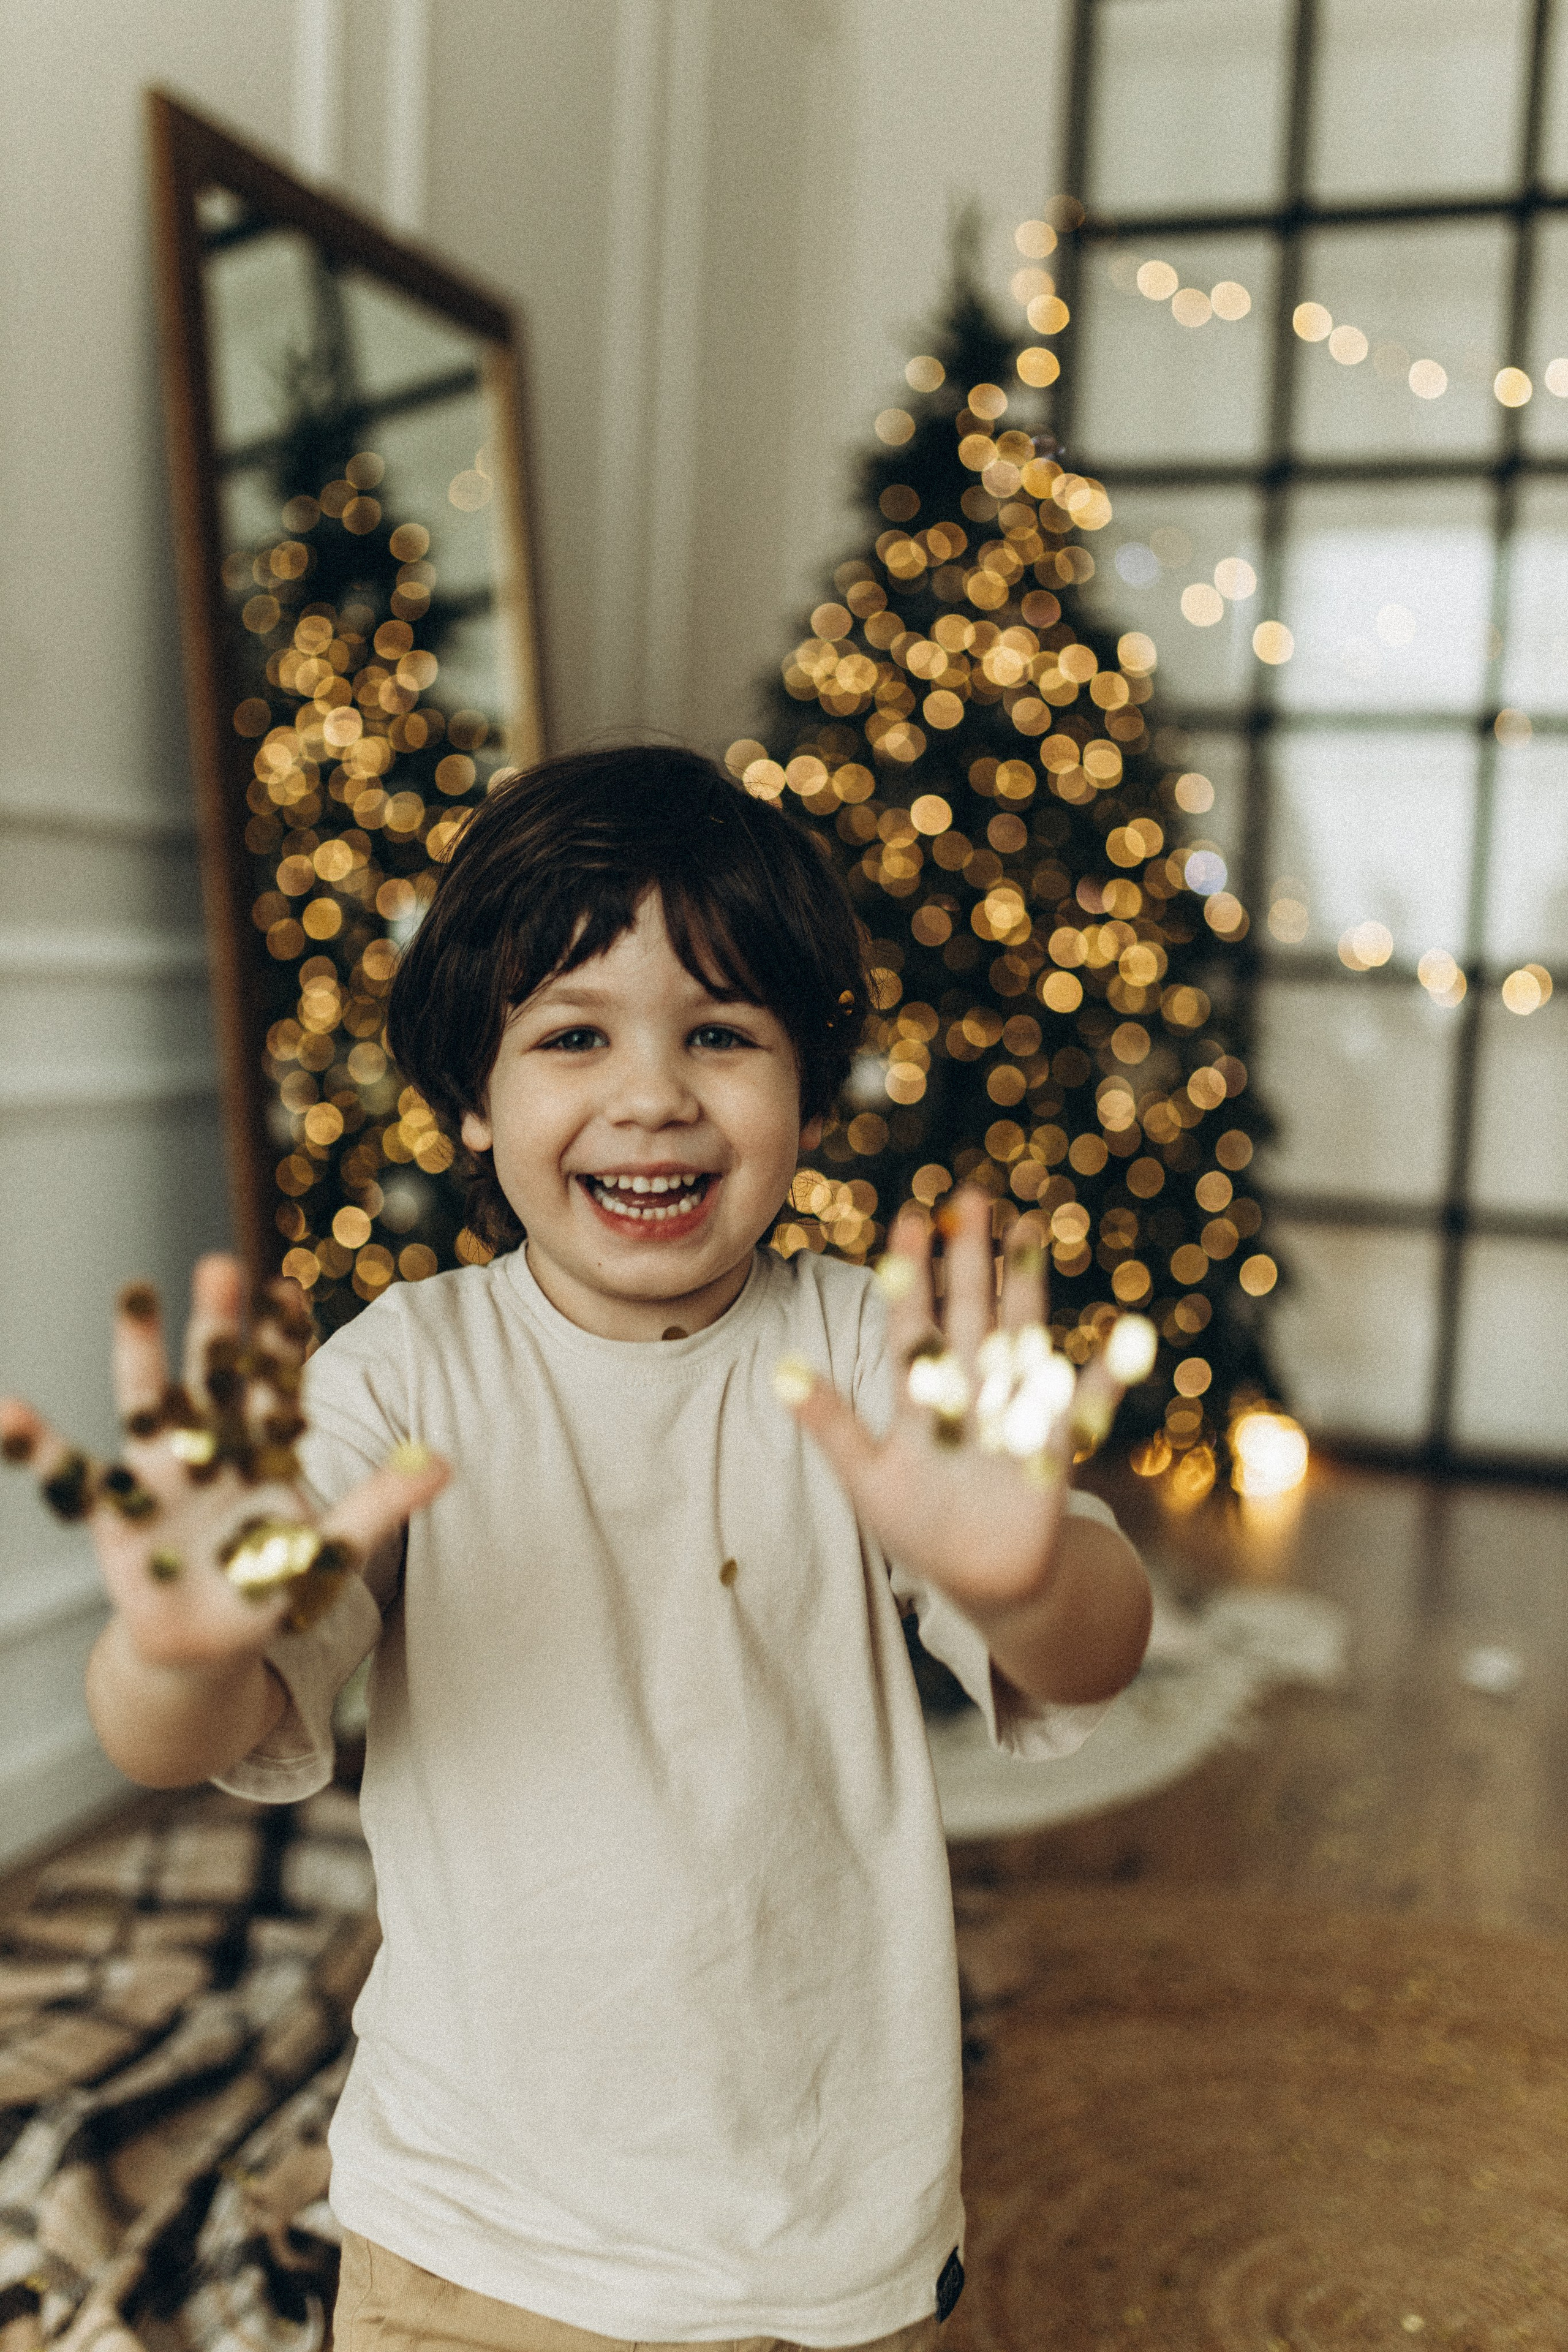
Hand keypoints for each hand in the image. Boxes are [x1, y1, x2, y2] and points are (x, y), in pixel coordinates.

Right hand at [0, 1254, 447, 1669]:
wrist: (205, 1647)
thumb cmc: (269, 1589)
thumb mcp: (330, 1550)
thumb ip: (383, 1502)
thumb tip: (448, 1462)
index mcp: (262, 1452)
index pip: (277, 1384)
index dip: (283, 1341)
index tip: (289, 1288)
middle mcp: (209, 1449)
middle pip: (214, 1378)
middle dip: (217, 1326)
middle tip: (223, 1264)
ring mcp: (157, 1476)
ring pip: (148, 1404)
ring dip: (139, 1353)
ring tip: (134, 1295)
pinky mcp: (113, 1515)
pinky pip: (68, 1475)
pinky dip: (35, 1444)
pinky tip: (8, 1408)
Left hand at [775, 1191, 1152, 1620]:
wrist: (983, 1576)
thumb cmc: (918, 1526)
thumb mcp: (867, 1479)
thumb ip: (833, 1426)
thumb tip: (783, 1373)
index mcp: (921, 1396)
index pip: (913, 1322)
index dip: (912, 1274)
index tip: (910, 1218)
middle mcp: (969, 1389)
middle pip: (968, 1311)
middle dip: (969, 1256)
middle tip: (970, 1197)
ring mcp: (1013, 1408)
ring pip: (1019, 1333)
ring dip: (1025, 1284)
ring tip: (1028, 1228)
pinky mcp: (1054, 1442)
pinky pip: (1087, 1401)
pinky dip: (1108, 1372)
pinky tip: (1124, 1332)